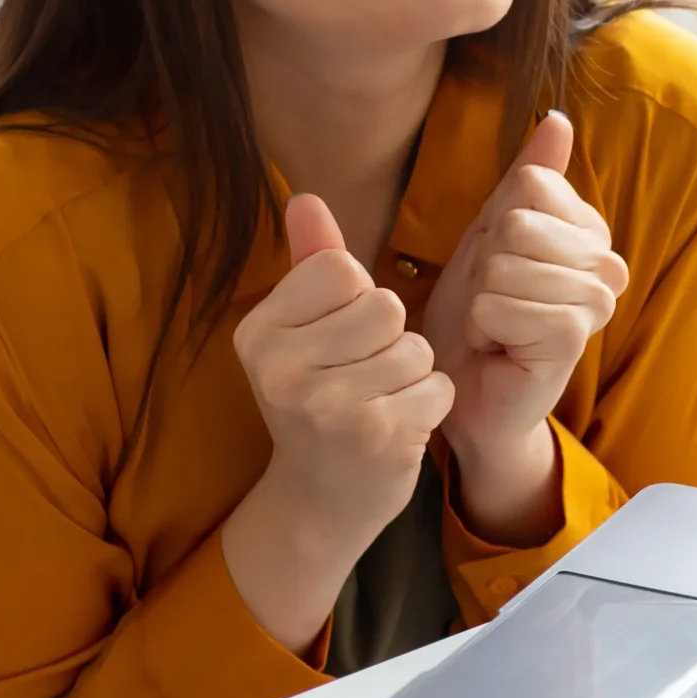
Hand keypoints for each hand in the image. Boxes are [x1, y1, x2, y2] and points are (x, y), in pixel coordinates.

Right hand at [220, 194, 453, 651]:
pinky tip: (399, 429)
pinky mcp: (376, 438)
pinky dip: (431, 405)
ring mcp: (328, 406)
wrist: (320, 501)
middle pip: (386, 305)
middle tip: (364, 376)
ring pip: (417, 347)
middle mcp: (282, 369)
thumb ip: (310, 263)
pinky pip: (437, 387)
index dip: (358, 298)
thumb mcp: (302, 332)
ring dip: (414, 374)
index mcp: (259, 333)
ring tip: (381, 402)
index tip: (338, 340)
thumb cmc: (318, 400)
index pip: (342, 269)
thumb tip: (305, 196)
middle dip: (393, 338)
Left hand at [425, 112, 628, 542]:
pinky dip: (485, 325)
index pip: (532, 184)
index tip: (497, 264)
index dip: (495, 225)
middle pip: (519, 223)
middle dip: (486, 264)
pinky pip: (506, 304)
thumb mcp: (495, 234)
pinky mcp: (573, 337)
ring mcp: (596, 302)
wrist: (470, 390)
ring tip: (495, 325)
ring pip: (509, 264)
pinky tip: (499, 346)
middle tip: (493, 300)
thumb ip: (530, 178)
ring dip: (483, 299)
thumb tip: (558, 118)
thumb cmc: (482, 314)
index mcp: (590, 231)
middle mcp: (606, 263)